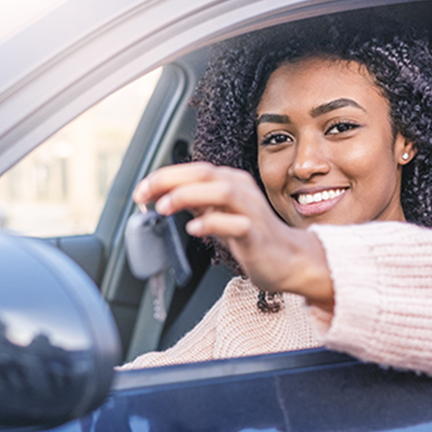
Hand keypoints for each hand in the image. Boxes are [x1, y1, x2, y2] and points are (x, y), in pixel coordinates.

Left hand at [133, 162, 333, 308]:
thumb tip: (164, 194)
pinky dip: (212, 223)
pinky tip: (194, 228)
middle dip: (170, 180)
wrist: (288, 260)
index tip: (142, 190)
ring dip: (189, 196)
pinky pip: (236, 223)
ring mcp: (252, 210)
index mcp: (232, 182)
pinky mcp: (257, 233)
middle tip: (145, 194)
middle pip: (205, 174)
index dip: (165, 176)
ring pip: (222, 191)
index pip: (195, 170)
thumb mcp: (220, 214)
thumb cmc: (254, 237)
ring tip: (164, 207)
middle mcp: (243, 191)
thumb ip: (197, 202)